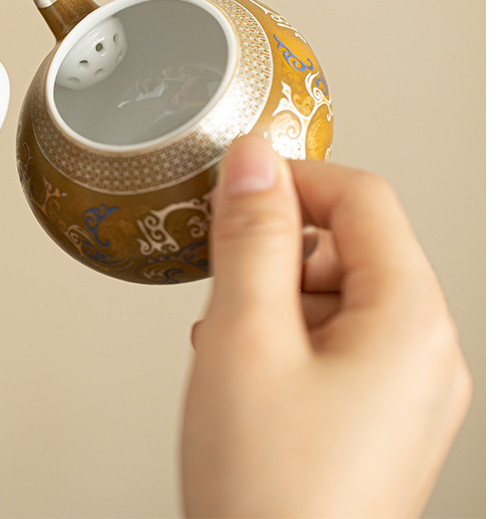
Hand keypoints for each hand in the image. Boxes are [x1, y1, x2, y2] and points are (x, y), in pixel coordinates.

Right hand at [181, 135, 470, 518]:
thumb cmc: (267, 496)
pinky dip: (282, 338)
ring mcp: (403, 393)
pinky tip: (241, 371)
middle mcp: (423, 355)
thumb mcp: (245, 339)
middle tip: (222, 285)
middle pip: (350, 246)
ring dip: (272, 299)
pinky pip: (333, 344)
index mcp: (410, 322)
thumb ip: (251, 237)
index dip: (293, 180)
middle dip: (276, 251)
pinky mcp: (374, 422)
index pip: (362, 197)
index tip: (234, 189)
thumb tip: (254, 160)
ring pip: (335, 296)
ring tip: (228, 346)